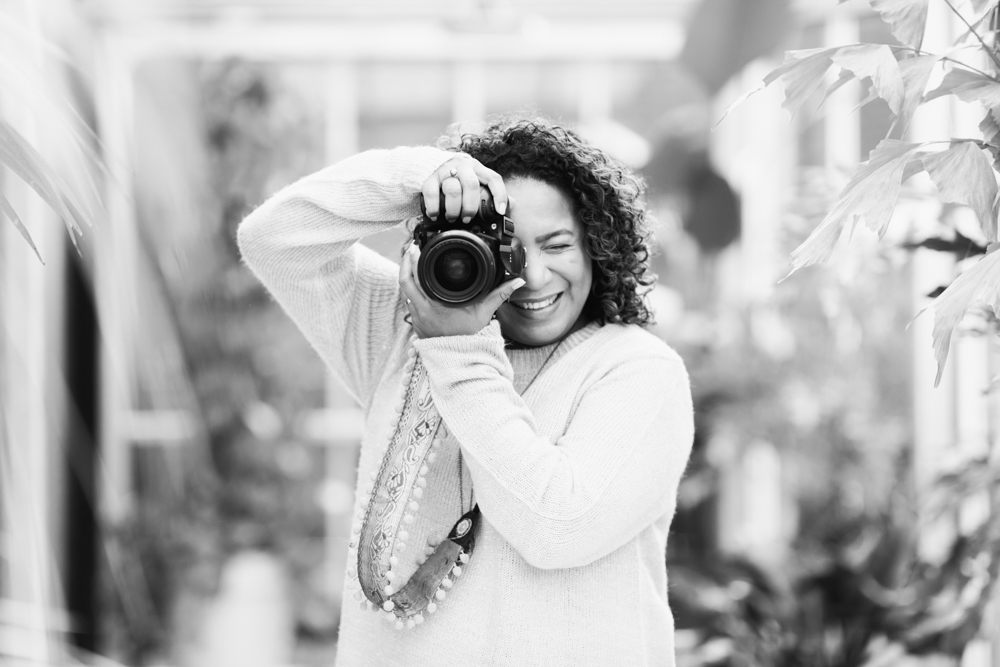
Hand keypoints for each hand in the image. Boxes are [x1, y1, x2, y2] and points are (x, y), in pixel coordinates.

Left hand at [400, 242, 524, 338]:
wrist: (460, 357)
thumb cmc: (469, 336)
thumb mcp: (484, 313)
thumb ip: (499, 294)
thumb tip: (516, 282)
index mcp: (434, 305)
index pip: (414, 279)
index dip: (412, 261)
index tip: (415, 248)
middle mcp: (421, 311)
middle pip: (404, 281)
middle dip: (405, 262)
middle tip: (411, 248)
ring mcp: (417, 317)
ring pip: (405, 291)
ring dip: (408, 275)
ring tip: (414, 261)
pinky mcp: (416, 322)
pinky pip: (410, 301)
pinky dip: (412, 289)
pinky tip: (419, 281)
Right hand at [421, 153, 508, 222]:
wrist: (429, 163)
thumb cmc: (457, 176)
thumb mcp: (476, 179)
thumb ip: (491, 191)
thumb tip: (511, 204)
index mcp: (477, 168)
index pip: (493, 178)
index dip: (499, 195)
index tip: (500, 211)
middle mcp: (462, 166)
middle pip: (471, 184)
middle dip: (471, 206)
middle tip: (467, 218)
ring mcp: (445, 170)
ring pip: (452, 189)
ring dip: (453, 208)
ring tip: (452, 217)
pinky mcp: (428, 177)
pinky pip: (431, 192)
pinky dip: (434, 207)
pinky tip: (435, 215)